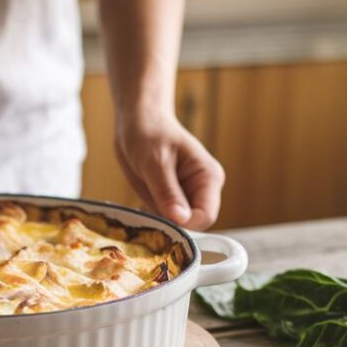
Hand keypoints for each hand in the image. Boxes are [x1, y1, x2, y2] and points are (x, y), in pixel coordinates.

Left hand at [114, 112, 224, 229]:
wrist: (137, 122)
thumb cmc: (149, 133)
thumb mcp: (155, 162)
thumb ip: (168, 192)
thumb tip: (180, 220)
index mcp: (208, 177)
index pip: (206, 216)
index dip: (184, 224)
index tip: (160, 218)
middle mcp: (202, 190)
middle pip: (192, 224)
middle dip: (170, 222)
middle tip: (147, 206)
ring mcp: (187, 196)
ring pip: (177, 224)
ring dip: (159, 219)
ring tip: (146, 196)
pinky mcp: (172, 199)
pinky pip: (165, 219)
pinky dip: (152, 215)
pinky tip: (143, 198)